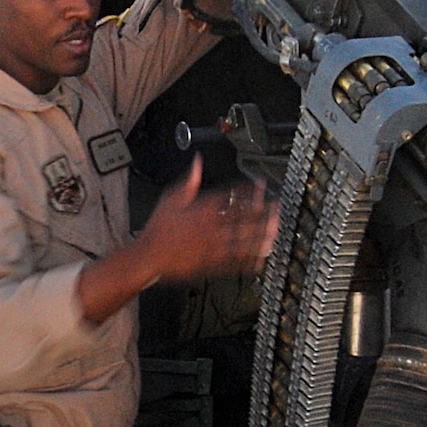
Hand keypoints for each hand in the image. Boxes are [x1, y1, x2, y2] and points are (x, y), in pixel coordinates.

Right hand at [137, 155, 278, 284]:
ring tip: (275, 231)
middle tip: (277, 209)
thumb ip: (189, 181)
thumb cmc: (158, 228)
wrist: (149, 255)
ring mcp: (213, 247)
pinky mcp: (211, 263)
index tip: (262, 186)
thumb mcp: (171, 197)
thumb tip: (197, 162)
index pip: (232, 197)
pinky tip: (260, 259)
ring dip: (261, 235)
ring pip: (243, 240)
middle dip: (263, 213)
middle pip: (243, 219)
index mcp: (202, 210)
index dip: (250, 191)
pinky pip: (234, 262)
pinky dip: (249, 260)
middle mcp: (211, 227)